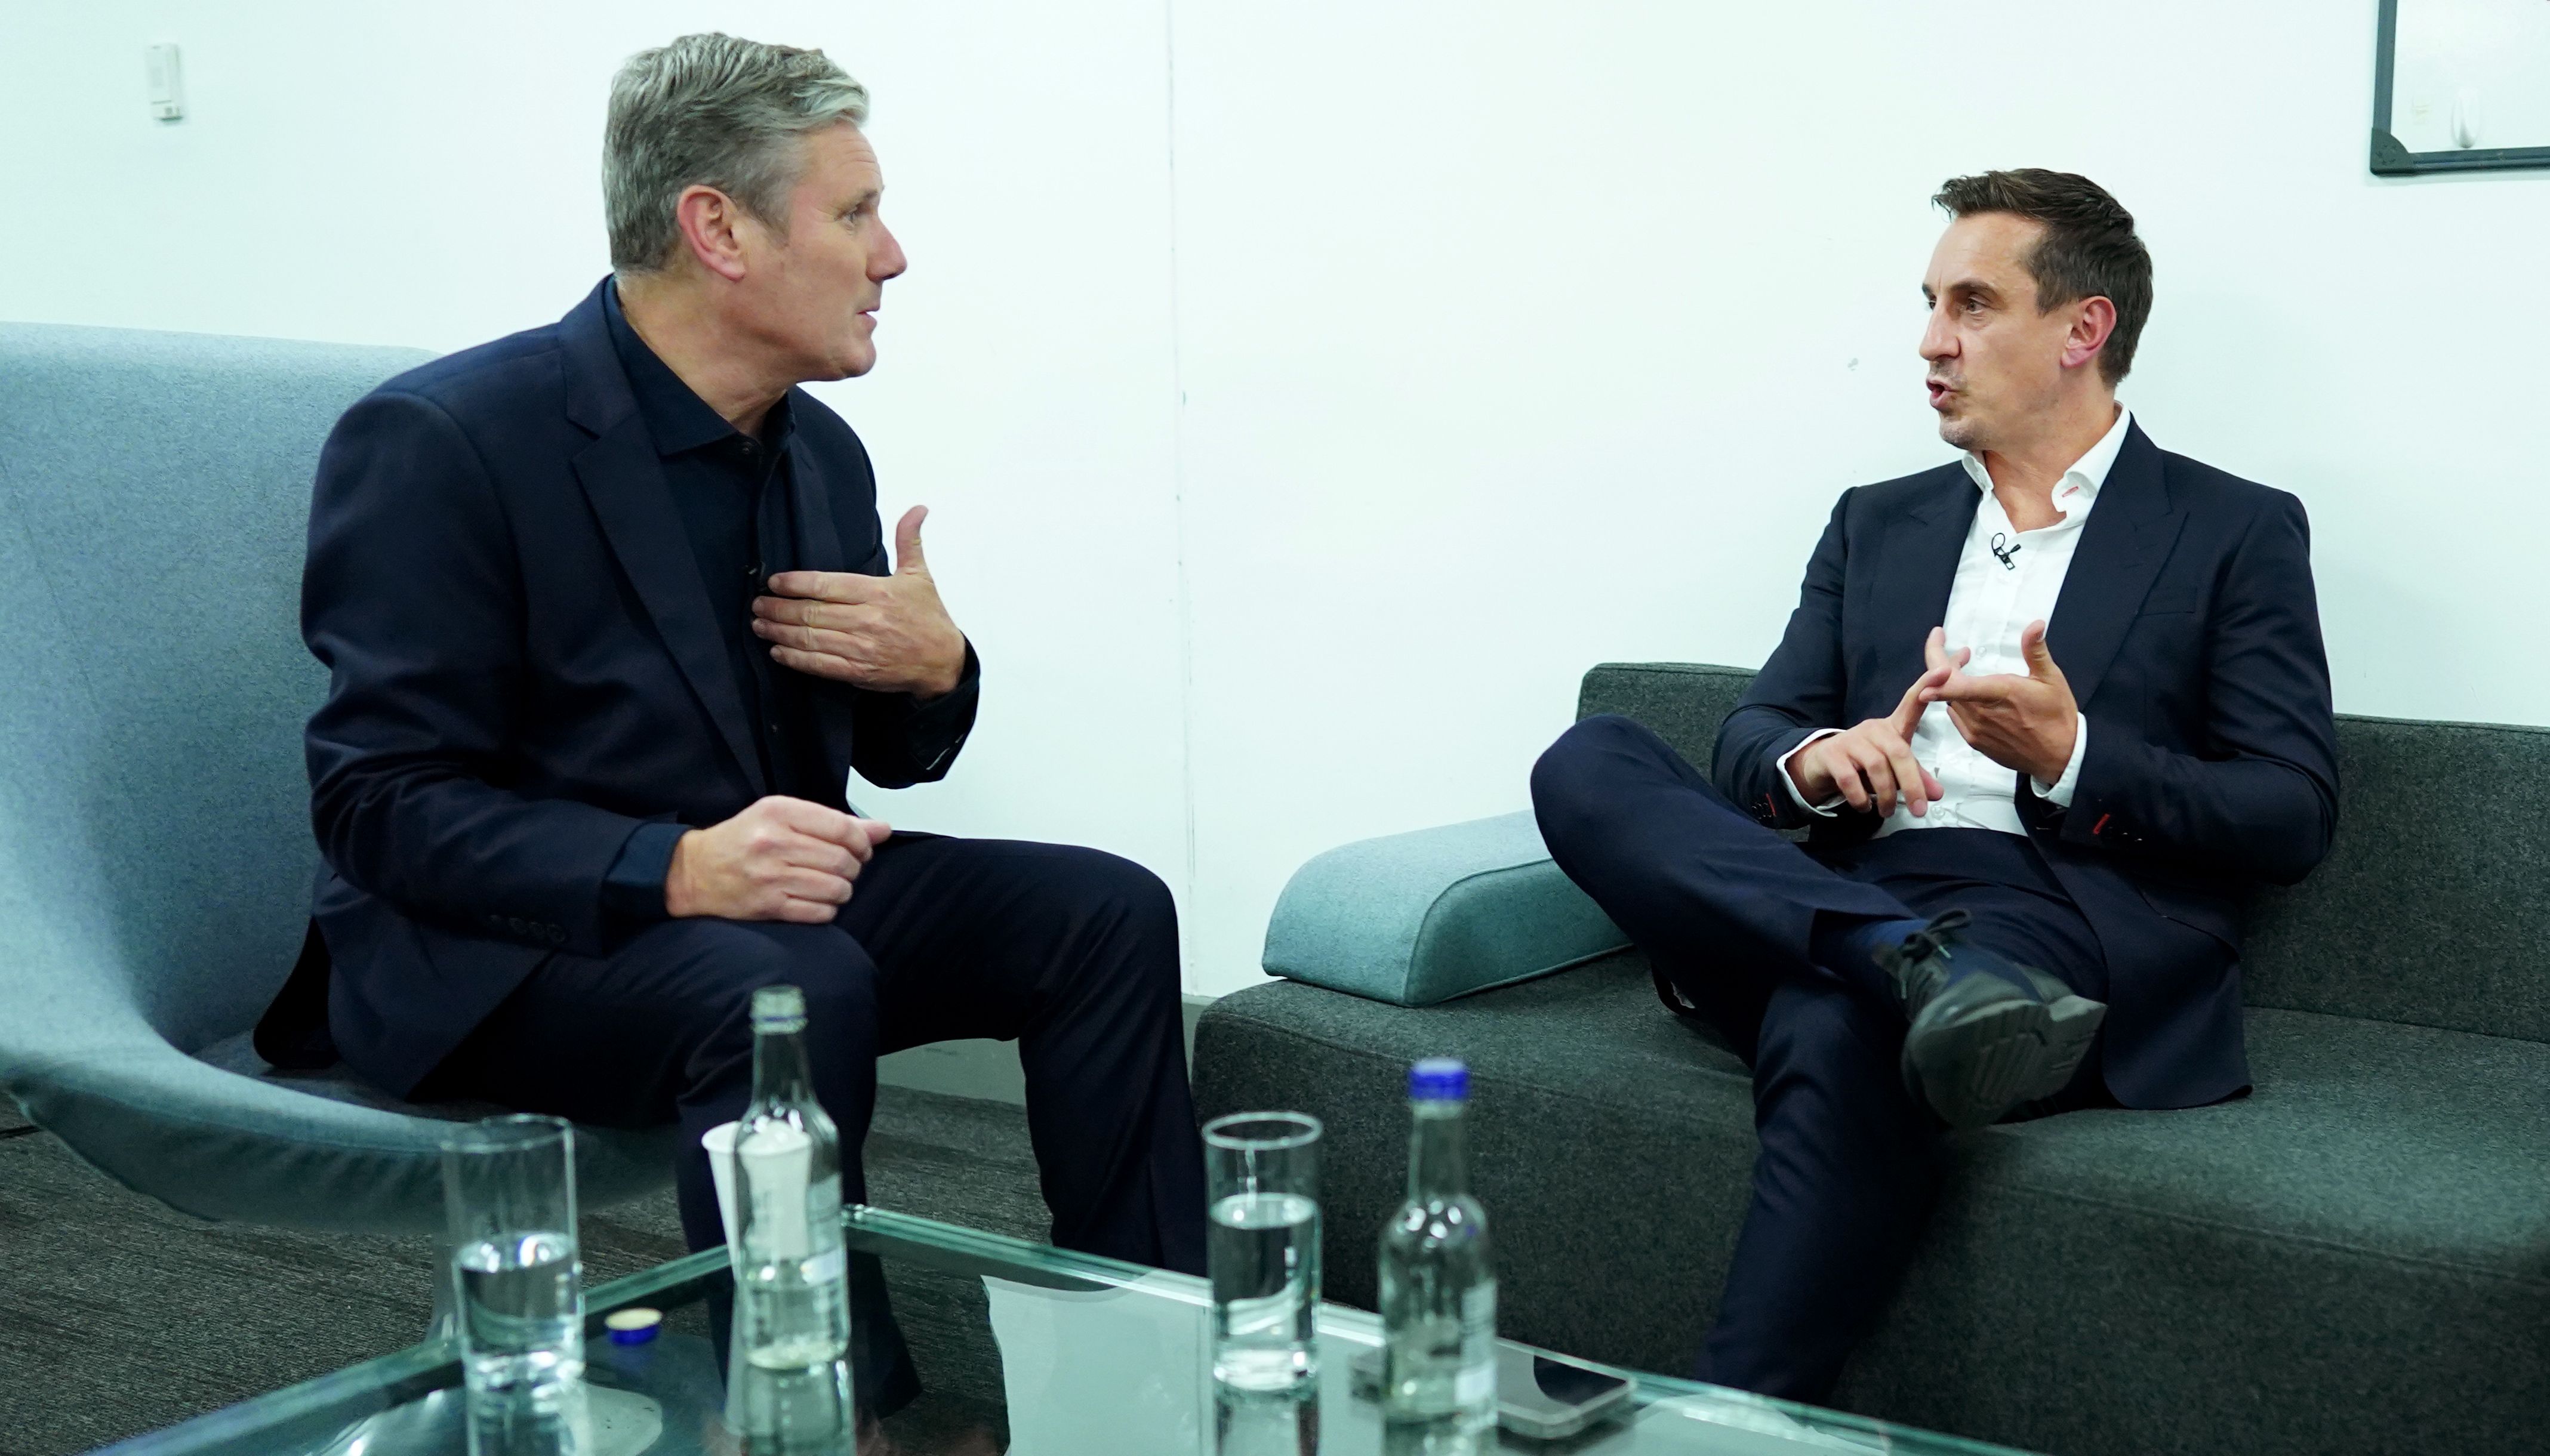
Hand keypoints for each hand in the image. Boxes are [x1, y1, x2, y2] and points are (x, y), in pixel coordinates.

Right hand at [664, 796, 892, 922]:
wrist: (694, 871)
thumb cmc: (744, 840)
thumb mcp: (783, 817)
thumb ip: (835, 822)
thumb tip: (883, 829)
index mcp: (779, 812)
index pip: (842, 828)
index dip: (862, 842)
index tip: (860, 848)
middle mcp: (774, 842)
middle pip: (843, 860)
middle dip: (853, 868)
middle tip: (844, 868)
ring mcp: (770, 877)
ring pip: (836, 888)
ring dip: (842, 890)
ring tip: (830, 885)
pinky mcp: (768, 906)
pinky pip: (820, 912)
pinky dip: (827, 909)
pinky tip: (816, 900)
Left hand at [753, 505, 966, 697]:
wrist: (944, 662)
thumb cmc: (929, 617)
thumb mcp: (920, 576)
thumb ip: (910, 541)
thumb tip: (918, 509)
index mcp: (878, 593)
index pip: (826, 585)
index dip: (794, 583)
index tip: (774, 582)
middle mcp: (867, 620)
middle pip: (811, 613)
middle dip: (778, 609)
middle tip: (757, 605)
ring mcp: (862, 648)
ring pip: (810, 639)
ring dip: (779, 632)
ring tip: (760, 626)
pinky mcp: (860, 672)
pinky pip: (820, 665)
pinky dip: (796, 659)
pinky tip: (779, 651)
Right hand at [1788, 643, 1962, 816]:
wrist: (1822, 765)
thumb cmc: (1863, 763)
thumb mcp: (1892, 769)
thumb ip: (1915, 778)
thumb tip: (1937, 794)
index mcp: (1892, 728)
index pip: (1912, 702)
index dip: (1927, 686)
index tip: (1946, 671)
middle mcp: (1873, 729)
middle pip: (1899, 752)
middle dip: (1912, 784)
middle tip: (1920, 809)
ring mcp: (1851, 740)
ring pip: (1876, 767)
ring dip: (1887, 795)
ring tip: (1888, 812)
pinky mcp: (1832, 754)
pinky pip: (1850, 778)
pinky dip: (1861, 798)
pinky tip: (1864, 807)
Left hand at [1921, 619, 2078, 783]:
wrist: (2059, 758)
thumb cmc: (2057, 717)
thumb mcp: (2051, 679)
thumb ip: (2036, 651)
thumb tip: (2036, 624)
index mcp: (1998, 693)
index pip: (1954, 683)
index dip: (1936, 661)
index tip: (1936, 638)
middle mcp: (1981, 714)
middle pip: (1946, 685)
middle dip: (1947, 663)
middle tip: (1963, 652)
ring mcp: (1975, 730)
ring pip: (1950, 700)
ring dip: (1952, 682)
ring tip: (1966, 668)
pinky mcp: (1975, 742)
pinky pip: (1956, 716)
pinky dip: (1957, 700)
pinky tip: (1971, 695)